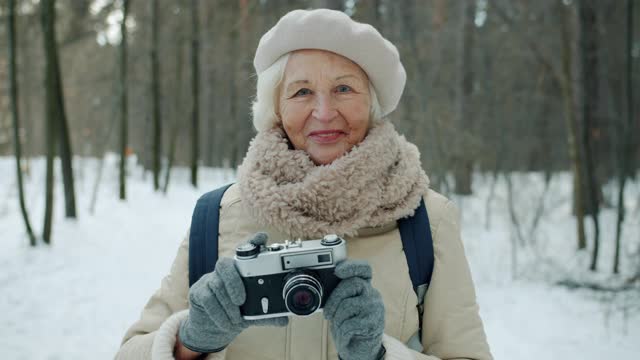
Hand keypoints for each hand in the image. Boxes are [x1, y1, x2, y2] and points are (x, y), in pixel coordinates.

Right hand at [179, 234, 287, 353]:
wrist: (212, 330)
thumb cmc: (235, 315)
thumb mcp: (252, 315)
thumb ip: (266, 316)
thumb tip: (284, 320)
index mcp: (240, 272)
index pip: (246, 251)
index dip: (253, 242)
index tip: (263, 237)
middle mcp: (225, 271)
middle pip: (224, 264)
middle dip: (233, 281)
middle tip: (242, 301)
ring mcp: (209, 280)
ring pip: (216, 284)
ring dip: (227, 304)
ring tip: (236, 319)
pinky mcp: (197, 292)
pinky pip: (206, 298)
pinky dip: (218, 312)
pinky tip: (226, 323)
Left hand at [324, 260, 385, 359]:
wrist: (359, 349)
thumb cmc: (348, 325)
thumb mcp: (341, 306)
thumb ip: (338, 295)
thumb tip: (323, 288)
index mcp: (364, 287)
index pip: (364, 269)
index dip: (352, 266)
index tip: (338, 270)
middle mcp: (373, 294)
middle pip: (352, 284)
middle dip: (334, 298)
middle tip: (328, 314)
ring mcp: (376, 308)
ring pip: (348, 305)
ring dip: (337, 319)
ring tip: (340, 326)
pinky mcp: (374, 323)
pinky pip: (350, 323)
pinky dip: (342, 332)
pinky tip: (346, 335)